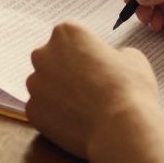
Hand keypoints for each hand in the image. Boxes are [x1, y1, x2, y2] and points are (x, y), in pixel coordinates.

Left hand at [26, 21, 163, 159]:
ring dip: (58, 93)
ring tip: (83, 108)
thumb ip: (112, 53)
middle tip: (88, 87)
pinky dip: (54, 115)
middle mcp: (43, 54)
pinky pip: (41, 109)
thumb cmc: (129, 89)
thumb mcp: (132, 57)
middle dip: (65, 70)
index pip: (69, 37)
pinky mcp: (31, 110)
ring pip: (43, 85)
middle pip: (51, 58)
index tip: (95, 65)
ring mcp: (34, 83)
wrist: (120, 129)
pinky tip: (75, 122)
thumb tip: (108, 62)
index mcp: (66, 33)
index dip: (84, 52)